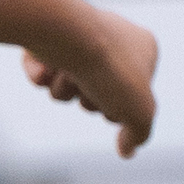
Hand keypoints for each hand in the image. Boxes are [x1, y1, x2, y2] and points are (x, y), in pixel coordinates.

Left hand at [24, 5, 161, 159]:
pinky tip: (44, 69)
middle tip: (91, 87)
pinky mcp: (45, 35)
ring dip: (64, 90)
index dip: (123, 108)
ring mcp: (77, 33)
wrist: (67, 35)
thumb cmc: (111, 72)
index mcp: (142, 46)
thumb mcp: (141, 113)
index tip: (118, 99)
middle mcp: (111, 35)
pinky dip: (40, 76)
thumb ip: (139, 134)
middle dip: (89, 99)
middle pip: (98, 91)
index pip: (134, 95)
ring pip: (68, 84)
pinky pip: (41, 71)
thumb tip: (127, 150)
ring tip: (68, 73)